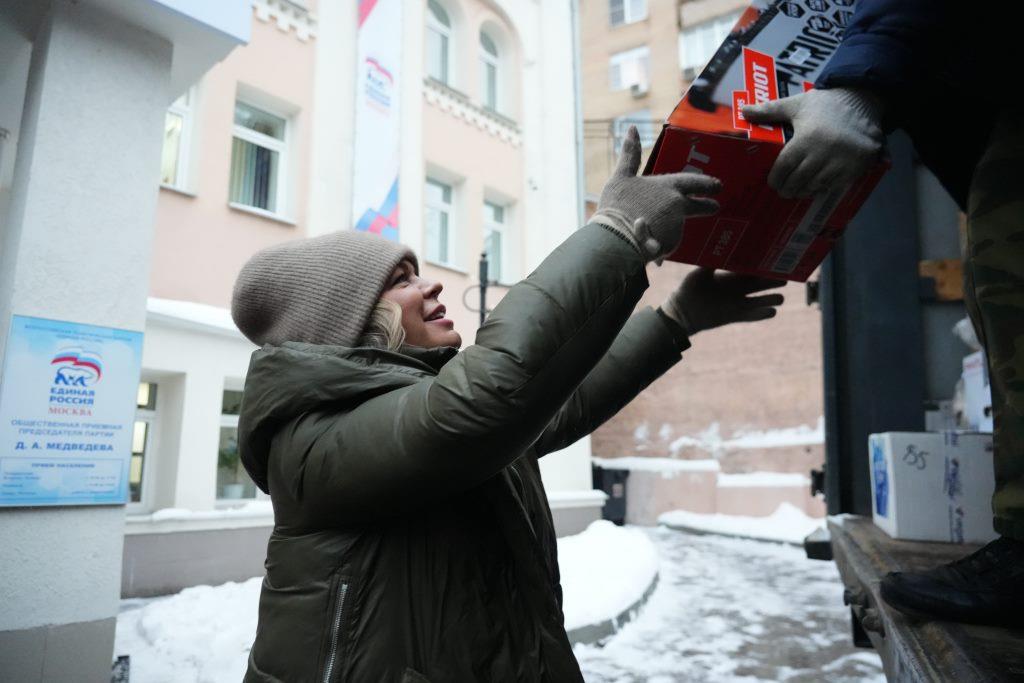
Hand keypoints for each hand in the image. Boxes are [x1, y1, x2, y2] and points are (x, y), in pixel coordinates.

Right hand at [593, 126, 721, 262]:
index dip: (707, 184)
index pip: (695, 183)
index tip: (718, 186)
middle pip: (700, 206)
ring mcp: (677, 227)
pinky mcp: (671, 245)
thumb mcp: (620, 177)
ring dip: (673, 228)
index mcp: (669, 186)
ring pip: (679, 226)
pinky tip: (648, 247)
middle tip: (715, 206)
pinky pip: (666, 244)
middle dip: (708, 205)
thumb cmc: (616, 207)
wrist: (614, 240)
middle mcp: (678, 206)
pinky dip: (660, 245)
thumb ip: (630, 154)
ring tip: (658, 230)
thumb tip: (631, 127)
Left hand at [661, 268, 784, 335]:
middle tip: (786, 277)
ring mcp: (738, 303)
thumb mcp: (700, 273)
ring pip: (760, 300)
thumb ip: (711, 262)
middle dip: (773, 281)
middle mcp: (737, 289)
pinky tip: (772, 312)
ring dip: (770, 299)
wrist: (682, 312)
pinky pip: (752, 316)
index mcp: (730, 276)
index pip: (751, 269)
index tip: (775, 260)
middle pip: (761, 284)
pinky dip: (762, 314)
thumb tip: (719, 247)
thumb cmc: (689, 289)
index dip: (763, 266)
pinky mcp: (735, 316)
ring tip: (781, 298)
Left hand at [741, 87, 884, 197]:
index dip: (776, 178)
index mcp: (806, 139)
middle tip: (783, 191)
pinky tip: (816, 187)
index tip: (773, 183)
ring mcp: (840, 162)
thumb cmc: (825, 104)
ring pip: (815, 186)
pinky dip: (822, 189)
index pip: (785, 167)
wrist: (863, 101)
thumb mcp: (796, 104)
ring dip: (803, 191)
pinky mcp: (854, 168)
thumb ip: (770, 110)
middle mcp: (823, 153)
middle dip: (788, 188)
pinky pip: (833, 186)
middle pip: (798, 180)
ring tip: (797, 190)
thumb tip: (743, 110)